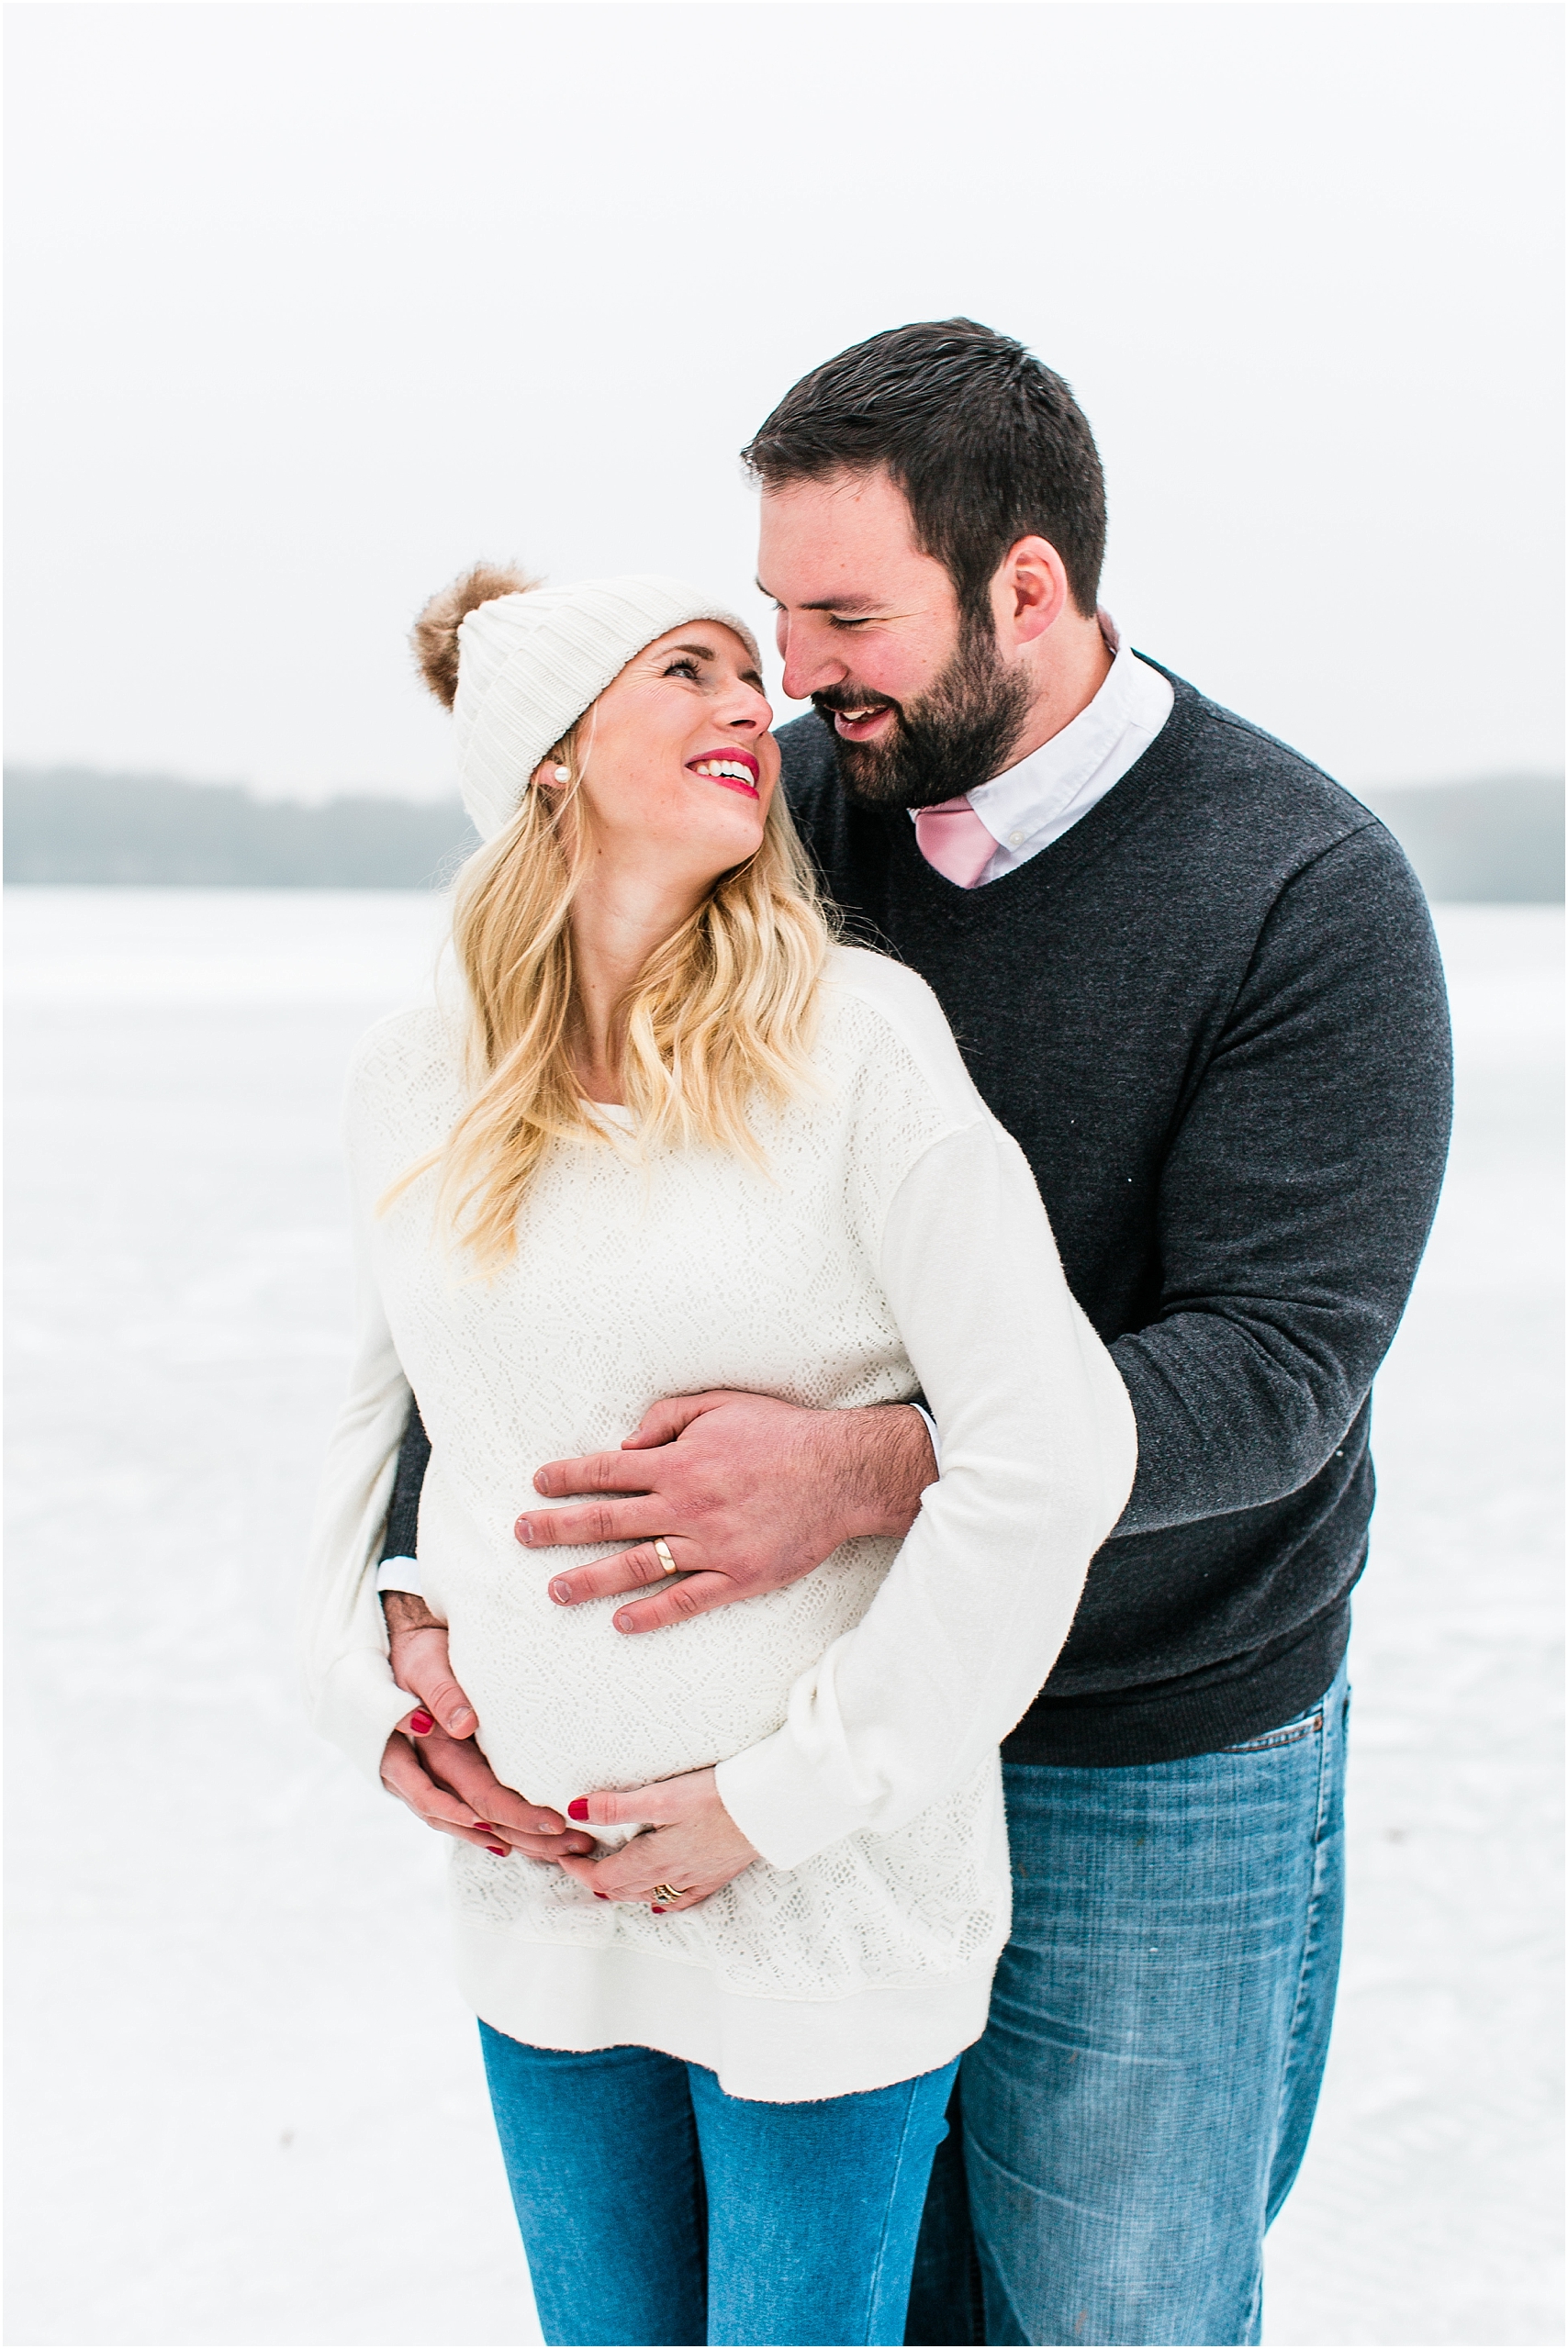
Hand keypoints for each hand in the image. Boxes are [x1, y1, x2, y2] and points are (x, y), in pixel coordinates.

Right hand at [380, 1594, 595, 1862]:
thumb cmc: (417, 1655)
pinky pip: (463, 1816)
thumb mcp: (425, 1666)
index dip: (513, 1813)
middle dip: (525, 1836)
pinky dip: (492, 1832)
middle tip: (573, 1845)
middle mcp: (424, 1774)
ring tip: (560, 1852)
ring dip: (515, 1840)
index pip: (475, 1793)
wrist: (399, 1651)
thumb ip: (441, 1693)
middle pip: (477, 1819)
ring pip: (470, 1825)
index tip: (555, 1822)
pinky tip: (518, 1843)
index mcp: (425, 1750)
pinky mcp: (436, 1779)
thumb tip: (462, 1726)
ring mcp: (428, 1781)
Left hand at [516, 1390, 936, 1634]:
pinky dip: (654, 1613)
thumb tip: (626, 1444)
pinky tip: (622, 1623)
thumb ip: (667, 1417)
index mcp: (678, 1461)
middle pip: (608, 1519)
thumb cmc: (780, 1433)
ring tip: (555, 1591)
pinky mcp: (739, 1575)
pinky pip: (689, 1599)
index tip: (537, 1485)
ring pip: (639, 1565)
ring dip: (592, 1578)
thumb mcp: (720, 1404)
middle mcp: (686, 1505)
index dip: (567, 1478)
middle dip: (559, 1528)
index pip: (607, 1471)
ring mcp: (711, 1544)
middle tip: (522, 1535)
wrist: (841, 1471)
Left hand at [557, 1769, 758, 1911]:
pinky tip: (659, 1902)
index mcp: (652, 1860)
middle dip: (596, 1879)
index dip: (579, 1869)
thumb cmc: (717, 1798)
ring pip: (647, 1896)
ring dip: (623, 1890)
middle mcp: (670, 1878)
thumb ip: (616, 1806)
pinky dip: (660, 1901)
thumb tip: (574, 1811)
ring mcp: (694, 1880)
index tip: (563, 1856)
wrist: (770, 1810)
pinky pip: (679, 1900)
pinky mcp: (715, 1877)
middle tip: (578, 1864)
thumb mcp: (661, 1797)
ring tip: (608, 1878)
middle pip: (622, 1890)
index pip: (604, 1875)